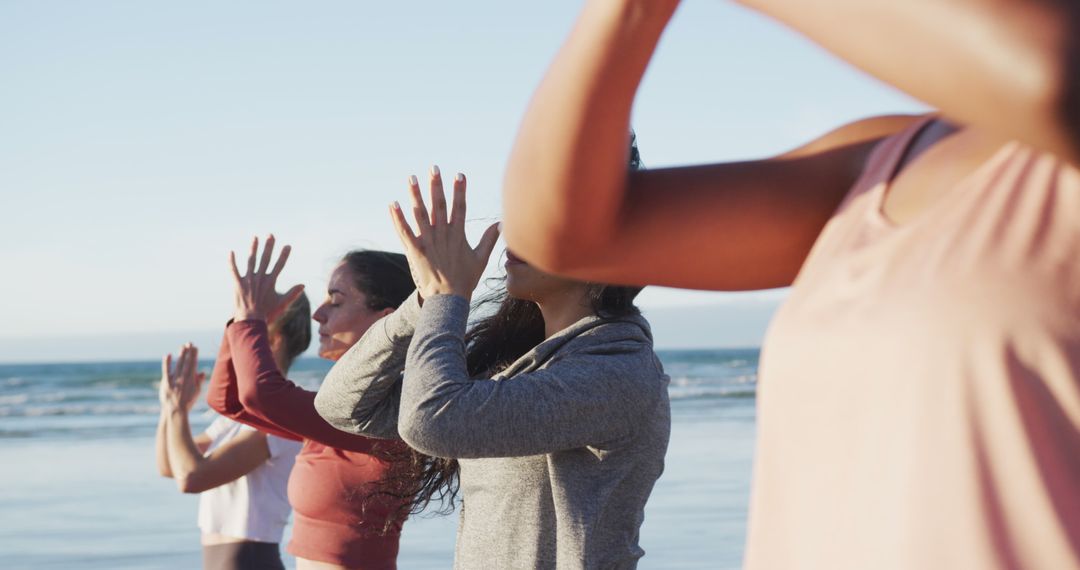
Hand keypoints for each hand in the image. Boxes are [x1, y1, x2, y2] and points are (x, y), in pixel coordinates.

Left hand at [160, 343, 205, 412]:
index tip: (195, 347)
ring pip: (179, 364)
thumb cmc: (187, 402)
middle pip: (187, 362)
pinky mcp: (166, 382)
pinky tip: (168, 355)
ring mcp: (175, 380)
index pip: (194, 364)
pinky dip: (167, 363)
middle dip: (189, 352)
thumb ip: (199, 381)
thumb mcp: (196, 392)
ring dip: (181, 355)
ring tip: (183, 346)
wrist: (176, 410)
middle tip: (190, 343)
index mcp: (192, 380)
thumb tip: (202, 372)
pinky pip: (166, 371)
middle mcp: (184, 378)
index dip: (195, 355)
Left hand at [228, 235, 304, 321]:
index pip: (279, 265)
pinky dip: (232, 261)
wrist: (251, 322)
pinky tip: (231, 252)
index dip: (284, 255)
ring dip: (253, 248)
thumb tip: (303, 285)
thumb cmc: (268, 314)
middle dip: (269, 246)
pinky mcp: (238, 284)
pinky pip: (234, 270)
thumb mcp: (282, 303)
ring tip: (255, 238)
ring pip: (251, 260)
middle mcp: (260, 278)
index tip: (288, 245)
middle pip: (266, 258)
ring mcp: (248, 280)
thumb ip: (293, 293)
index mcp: (271, 281)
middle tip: (271, 235)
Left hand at [390, 166, 499, 301]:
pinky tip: (392, 204)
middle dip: (437, 186)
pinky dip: (398, 218)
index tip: (460, 174)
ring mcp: (428, 243)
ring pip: (421, 214)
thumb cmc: (465, 280)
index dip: (460, 190)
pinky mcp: (415, 251)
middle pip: (439, 205)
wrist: (448, 301)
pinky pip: (405, 232)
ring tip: (411, 178)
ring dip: (415, 195)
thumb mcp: (481, 259)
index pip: (460, 207)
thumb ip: (489, 240)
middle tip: (434, 168)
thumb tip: (501, 224)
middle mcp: (443, 236)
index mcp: (459, 236)